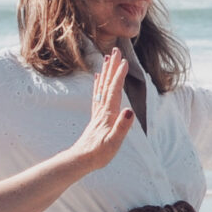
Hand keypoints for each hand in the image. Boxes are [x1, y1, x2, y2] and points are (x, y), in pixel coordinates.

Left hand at [69, 48, 137, 171]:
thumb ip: (122, 127)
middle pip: (108, 84)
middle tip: (117, 51)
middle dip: (113, 67)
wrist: (81, 160)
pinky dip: (99, 84)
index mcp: (108, 115)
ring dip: (106, 72)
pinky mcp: (97, 116)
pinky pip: (98, 95)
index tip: (125, 61)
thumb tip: (130, 110)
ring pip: (102, 87)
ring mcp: (98, 112)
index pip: (115, 91)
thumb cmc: (99, 154)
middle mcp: (102, 110)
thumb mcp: (114, 143)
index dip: (120, 76)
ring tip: (108, 58)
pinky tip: (98, 78)